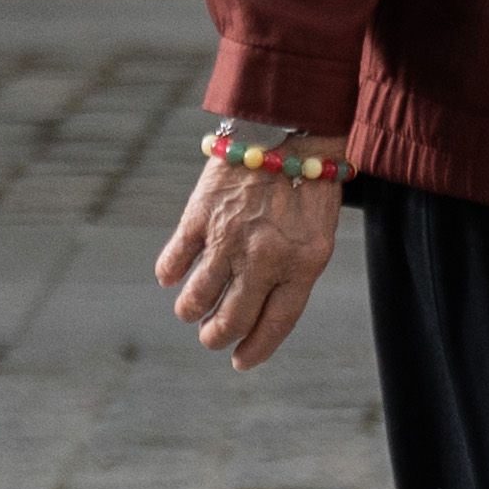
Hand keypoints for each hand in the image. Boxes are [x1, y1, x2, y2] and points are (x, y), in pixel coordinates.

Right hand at [154, 145, 343, 370]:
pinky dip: (170, 274)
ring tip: (191, 310)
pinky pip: (173, 262)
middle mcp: (265, 259)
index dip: (255, 350)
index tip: (240, 363)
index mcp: (302, 265)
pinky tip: (173, 275)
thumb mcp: (318, 234)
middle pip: (230, 321)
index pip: (274, 325)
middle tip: (211, 338)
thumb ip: (293, 273)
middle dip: (216, 338)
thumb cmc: (310, 183)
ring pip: (195, 300)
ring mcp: (229, 238)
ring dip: (190, 311)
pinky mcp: (199, 215)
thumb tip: (257, 311)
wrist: (291, 125)